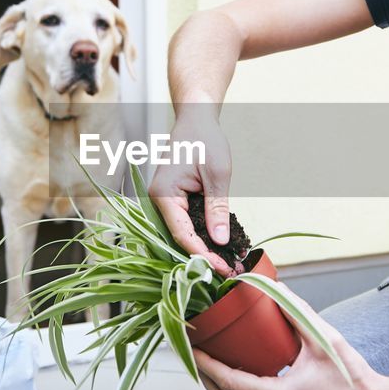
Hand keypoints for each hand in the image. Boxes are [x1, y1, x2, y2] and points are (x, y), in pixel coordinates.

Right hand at [149, 108, 234, 275]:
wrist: (196, 118)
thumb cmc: (205, 139)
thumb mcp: (217, 174)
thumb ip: (217, 208)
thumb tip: (219, 240)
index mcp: (164, 193)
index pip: (181, 234)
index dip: (201, 255)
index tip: (221, 268)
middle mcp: (159, 200)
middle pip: (179, 238)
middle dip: (204, 257)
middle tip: (229, 271)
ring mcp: (165, 200)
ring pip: (183, 233)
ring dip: (204, 248)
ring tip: (228, 263)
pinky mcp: (174, 199)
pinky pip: (186, 222)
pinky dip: (202, 234)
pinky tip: (220, 246)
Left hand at [193, 288, 388, 389]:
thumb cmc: (351, 376)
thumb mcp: (322, 338)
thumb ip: (296, 311)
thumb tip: (273, 286)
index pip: (228, 381)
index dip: (206, 363)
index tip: (192, 345)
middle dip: (204, 376)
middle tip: (194, 351)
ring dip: (218, 386)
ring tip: (209, 359)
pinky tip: (236, 372)